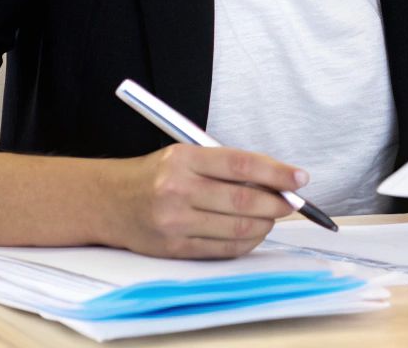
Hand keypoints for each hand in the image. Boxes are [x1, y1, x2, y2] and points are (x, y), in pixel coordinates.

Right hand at [101, 144, 300, 257]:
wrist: (107, 202)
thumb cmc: (155, 176)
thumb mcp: (185, 157)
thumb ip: (226, 167)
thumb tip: (276, 181)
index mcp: (184, 159)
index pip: (242, 165)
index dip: (277, 173)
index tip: (300, 178)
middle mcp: (178, 189)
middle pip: (244, 200)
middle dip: (277, 203)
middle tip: (290, 202)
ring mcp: (174, 222)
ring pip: (238, 228)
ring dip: (265, 224)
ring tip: (271, 217)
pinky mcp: (173, 247)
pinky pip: (223, 249)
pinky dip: (247, 242)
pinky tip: (254, 233)